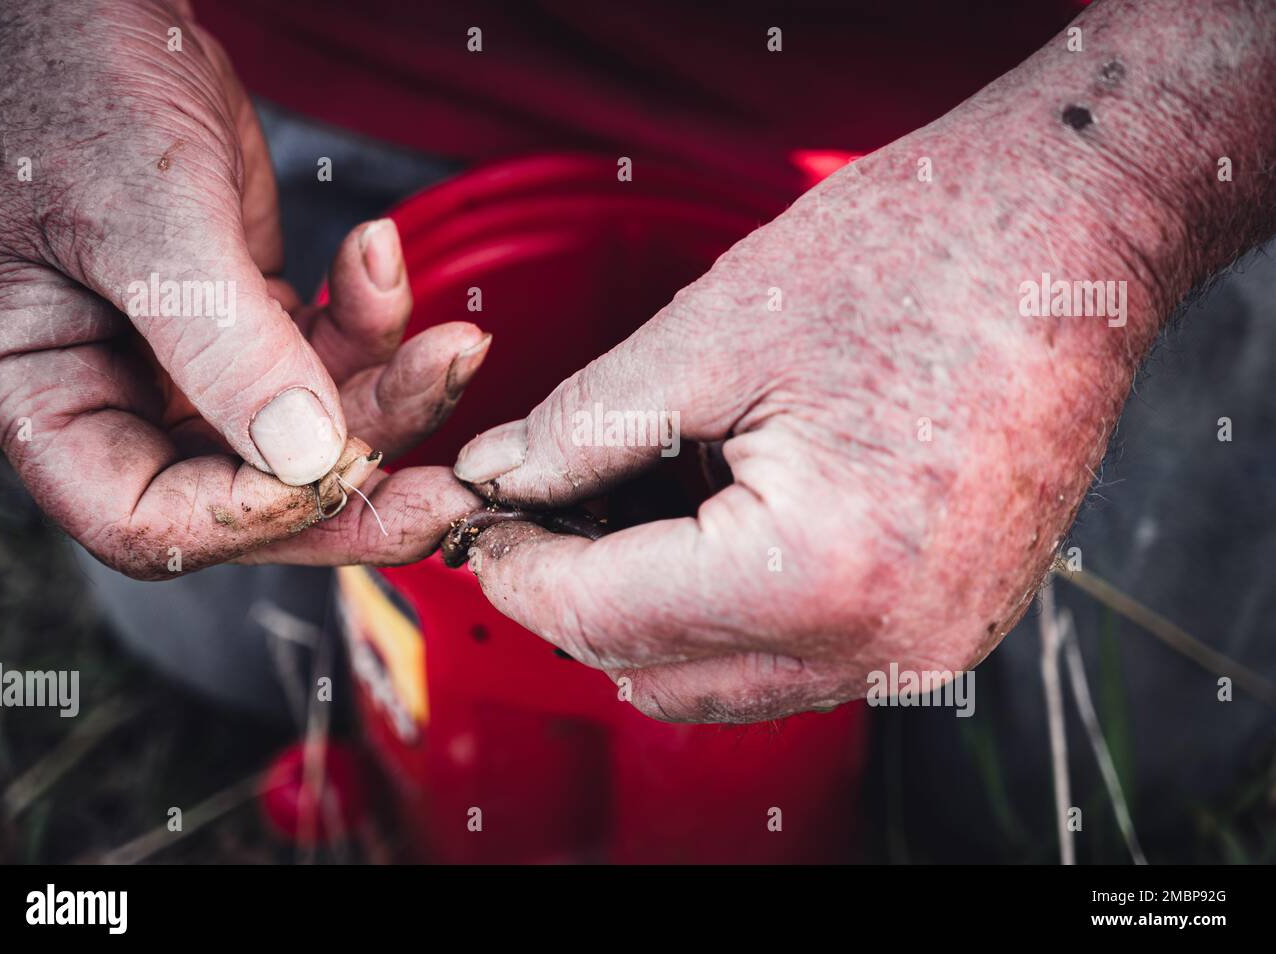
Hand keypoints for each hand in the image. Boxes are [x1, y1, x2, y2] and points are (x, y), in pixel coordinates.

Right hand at [0, 0, 480, 577]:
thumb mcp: (139, 210)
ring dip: (390, 391)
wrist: (86, 7)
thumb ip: (217, 338)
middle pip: (247, 494)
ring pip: (309, 430)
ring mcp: (188, 362)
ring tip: (453, 344)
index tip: (337, 468)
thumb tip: (306, 460)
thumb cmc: (64, 79)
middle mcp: (116, 396)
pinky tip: (379, 256)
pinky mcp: (246, 320)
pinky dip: (371, 319)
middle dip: (357, 483)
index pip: (145, 519)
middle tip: (451, 489)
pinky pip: (328, 355)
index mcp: (45, 394)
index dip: (248, 516)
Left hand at [452, 0, 1275, 721]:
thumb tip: (498, 480)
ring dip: (651, 612)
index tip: (480, 522)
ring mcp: (925, 650)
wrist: (1076, 240)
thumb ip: (583, 427)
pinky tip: (714, 520)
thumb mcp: (715, 333)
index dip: (518, 569)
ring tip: (629, 503)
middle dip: (576, 595)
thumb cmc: (915, 257)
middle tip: (541, 506)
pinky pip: (797, 659)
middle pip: (655, 670)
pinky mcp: (944, 630)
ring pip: (723, 683)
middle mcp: (881, 645)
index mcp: (815, 575)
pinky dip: (730, 611)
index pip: (602, 615)